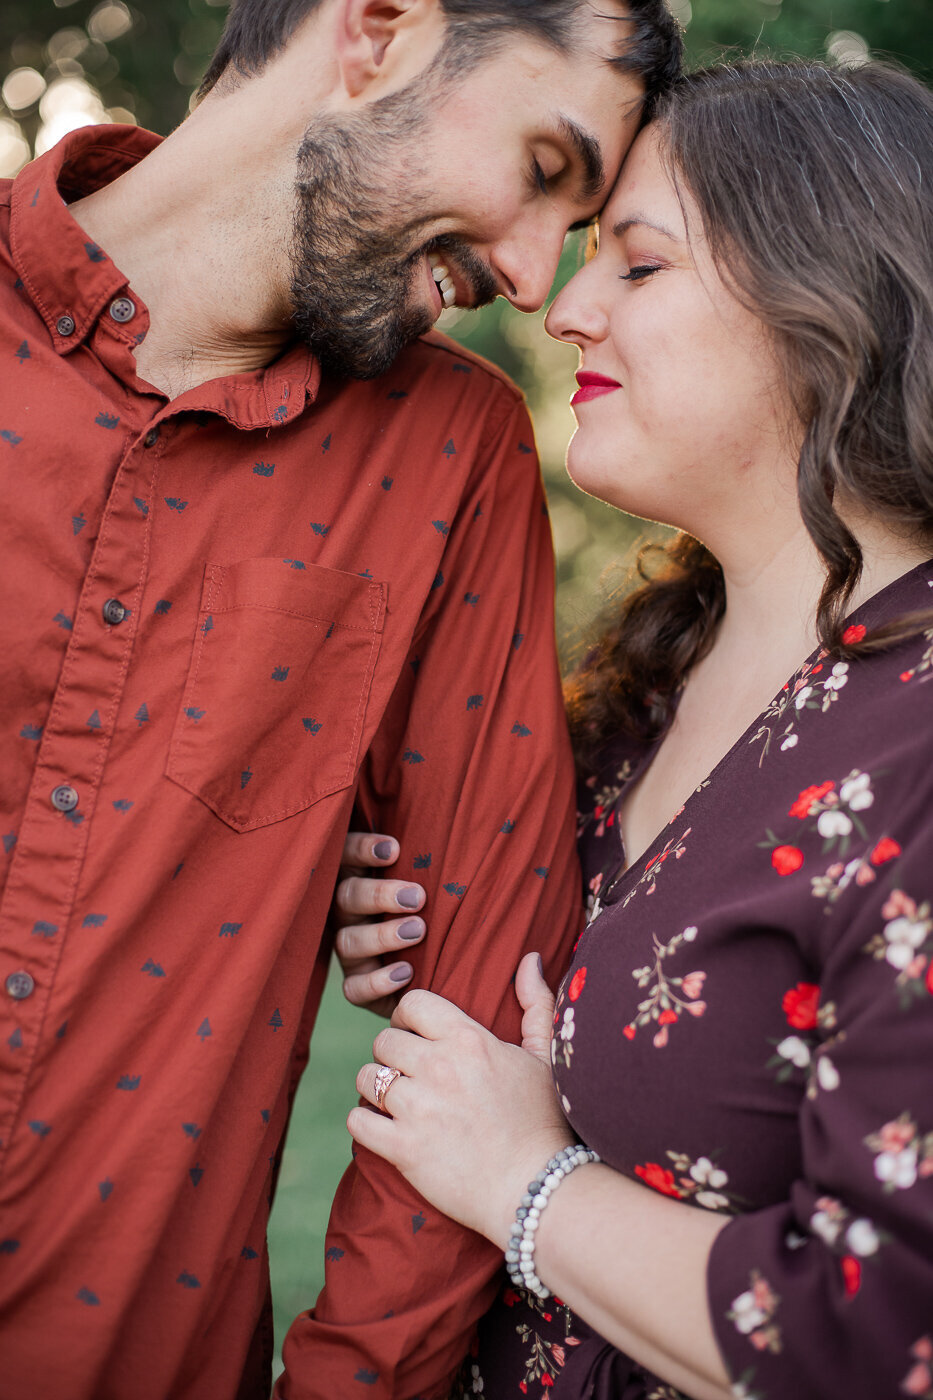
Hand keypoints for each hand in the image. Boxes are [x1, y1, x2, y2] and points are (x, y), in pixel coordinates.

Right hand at [334, 831, 426, 1015]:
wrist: (443, 969)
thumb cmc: (439, 910)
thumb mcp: (434, 882)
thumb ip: (428, 862)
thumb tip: (456, 826)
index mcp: (360, 880)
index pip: (346, 857)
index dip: (362, 850)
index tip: (394, 849)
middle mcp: (348, 915)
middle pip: (346, 897)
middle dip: (380, 895)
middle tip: (417, 897)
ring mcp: (351, 952)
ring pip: (347, 941)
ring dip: (382, 935)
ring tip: (418, 931)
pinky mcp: (358, 987)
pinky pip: (354, 988)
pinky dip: (377, 981)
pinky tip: (406, 972)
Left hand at [348, 953, 571, 1247]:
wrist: (538, 1190)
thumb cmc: (544, 1121)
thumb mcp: (544, 1056)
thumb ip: (535, 1003)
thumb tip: (529, 957)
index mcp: (468, 1039)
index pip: (413, 1003)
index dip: (408, 1016)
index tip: (414, 1033)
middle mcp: (439, 1067)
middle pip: (383, 1040)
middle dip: (391, 1055)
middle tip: (408, 1073)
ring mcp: (418, 1109)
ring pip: (366, 1078)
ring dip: (376, 1088)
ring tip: (396, 1101)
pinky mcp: (403, 1149)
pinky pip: (358, 1121)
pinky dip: (364, 1124)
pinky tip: (382, 1128)